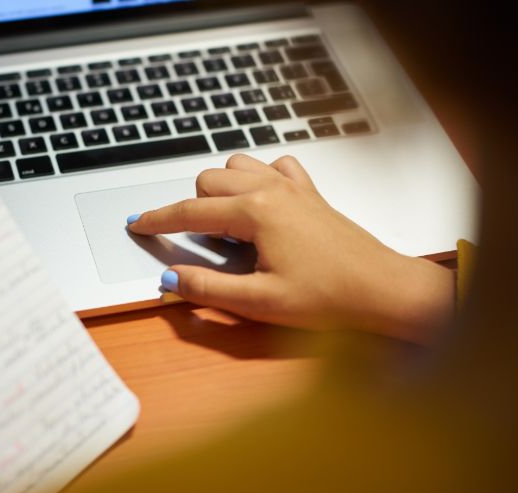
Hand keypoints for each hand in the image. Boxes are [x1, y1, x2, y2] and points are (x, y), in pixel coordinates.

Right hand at [127, 154, 454, 342]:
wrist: (380, 289)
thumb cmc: (328, 297)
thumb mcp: (259, 302)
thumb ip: (208, 289)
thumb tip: (171, 278)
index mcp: (255, 212)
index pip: (190, 212)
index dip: (158, 220)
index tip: (136, 224)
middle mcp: (271, 189)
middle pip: (208, 180)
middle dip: (193, 208)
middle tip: (198, 245)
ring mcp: (292, 186)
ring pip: (236, 165)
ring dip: (222, 189)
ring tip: (228, 227)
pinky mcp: (309, 192)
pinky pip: (273, 166)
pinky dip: (258, 178)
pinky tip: (261, 206)